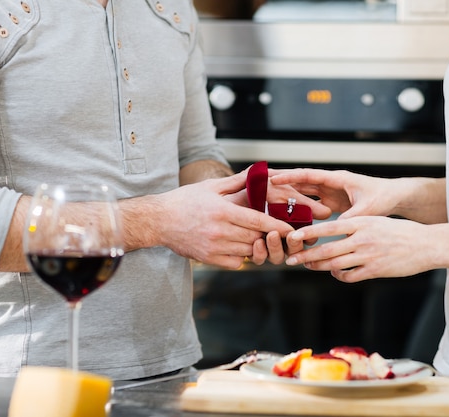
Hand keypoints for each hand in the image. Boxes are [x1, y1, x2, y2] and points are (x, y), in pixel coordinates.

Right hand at [157, 172, 293, 268]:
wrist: (158, 220)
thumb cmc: (186, 200)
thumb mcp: (211, 187)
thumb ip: (238, 181)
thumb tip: (260, 171)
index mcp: (222, 211)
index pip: (258, 221)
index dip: (277, 227)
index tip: (291, 229)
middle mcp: (219, 231)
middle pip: (256, 238)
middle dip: (268, 236)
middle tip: (274, 231)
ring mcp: (213, 247)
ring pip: (248, 251)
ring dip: (256, 246)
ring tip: (256, 237)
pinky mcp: (208, 259)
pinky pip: (236, 263)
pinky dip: (242, 256)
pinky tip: (239, 246)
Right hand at [270, 168, 397, 218]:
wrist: (394, 198)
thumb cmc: (383, 197)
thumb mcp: (366, 209)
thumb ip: (350, 217)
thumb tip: (335, 228)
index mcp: (337, 179)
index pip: (308, 175)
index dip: (290, 176)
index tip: (272, 178)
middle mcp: (330, 184)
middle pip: (301, 182)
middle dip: (282, 183)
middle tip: (262, 187)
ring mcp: (330, 193)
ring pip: (304, 194)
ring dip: (289, 198)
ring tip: (269, 204)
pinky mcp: (332, 203)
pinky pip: (312, 205)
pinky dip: (300, 210)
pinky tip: (288, 219)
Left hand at [284, 216, 435, 281]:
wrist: (426, 244)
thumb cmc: (401, 231)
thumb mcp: (376, 221)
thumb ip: (356, 226)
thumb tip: (336, 232)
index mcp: (362, 223)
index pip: (328, 228)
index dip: (308, 233)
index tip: (292, 237)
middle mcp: (362, 239)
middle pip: (327, 249)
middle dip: (306, 255)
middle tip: (291, 259)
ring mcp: (368, 256)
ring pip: (335, 264)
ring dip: (319, 266)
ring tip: (309, 266)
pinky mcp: (375, 271)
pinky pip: (350, 276)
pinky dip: (339, 276)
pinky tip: (336, 274)